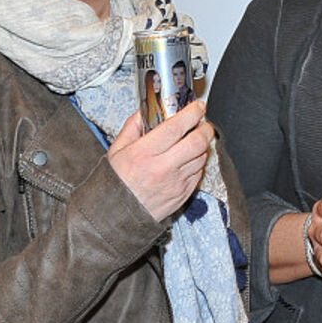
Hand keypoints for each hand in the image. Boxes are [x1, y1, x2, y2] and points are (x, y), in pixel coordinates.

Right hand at [105, 100, 212, 221]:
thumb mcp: (116, 151)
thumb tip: (144, 111)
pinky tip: (189, 159)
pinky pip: (199, 173)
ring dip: (202, 146)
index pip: (176, 127)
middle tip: (203, 123)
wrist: (117, 215)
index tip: (198, 106)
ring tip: (195, 140)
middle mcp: (162, 167)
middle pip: (197, 142)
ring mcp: (175, 182)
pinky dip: (198, 163)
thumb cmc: (116, 183)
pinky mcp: (183, 194)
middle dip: (205, 128)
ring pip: (201, 157)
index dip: (192, 113)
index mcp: (144, 153)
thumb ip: (132, 128)